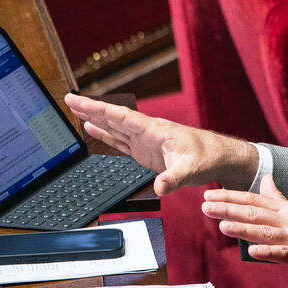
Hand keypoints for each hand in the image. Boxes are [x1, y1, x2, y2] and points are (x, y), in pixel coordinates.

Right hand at [63, 93, 256, 195]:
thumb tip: (159, 188)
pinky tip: (94, 130)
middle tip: (68, 99)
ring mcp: (145, 142)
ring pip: (115, 128)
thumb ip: (174, 178)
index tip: (76, 99)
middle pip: (113, 118)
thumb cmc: (208, 156)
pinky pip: (121, 142)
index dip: (97, 108)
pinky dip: (106, 136)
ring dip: (96, 120)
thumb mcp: (192, 169)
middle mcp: (147, 132)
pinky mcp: (147, 153)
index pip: (119, 116)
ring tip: (76, 112)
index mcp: (154, 129)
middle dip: (90, 109)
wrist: (220, 157)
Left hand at [201, 176, 287, 287]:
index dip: (231, 196)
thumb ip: (279, 199)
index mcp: (287, 211)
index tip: (210, 194)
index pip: (255, 199)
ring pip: (266, 231)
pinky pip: (283, 254)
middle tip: (206, 206)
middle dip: (229, 209)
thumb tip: (266, 180)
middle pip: (256, 212)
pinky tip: (252, 252)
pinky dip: (267, 252)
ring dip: (244, 228)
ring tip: (223, 226)